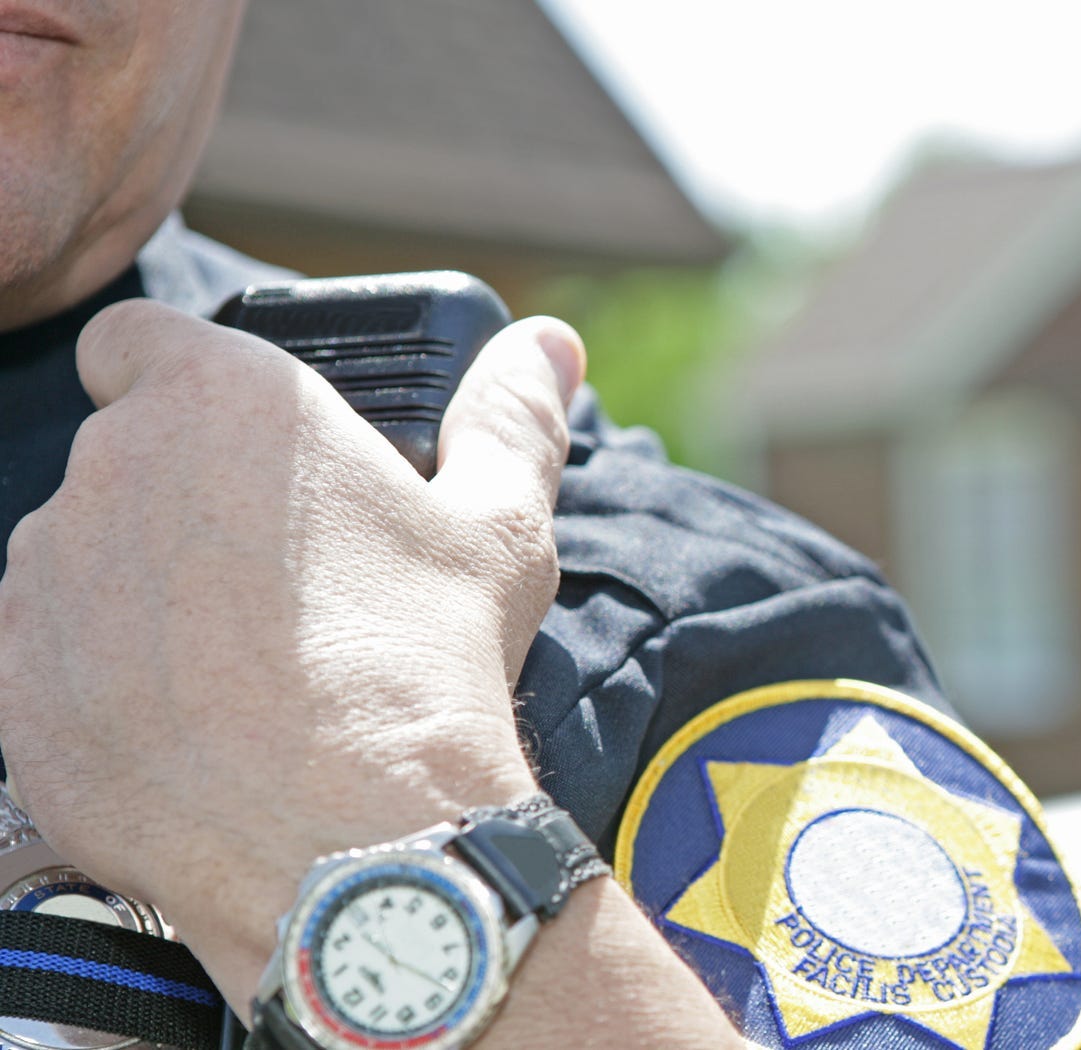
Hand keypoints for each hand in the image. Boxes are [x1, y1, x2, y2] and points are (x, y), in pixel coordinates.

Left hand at [0, 300, 584, 1003]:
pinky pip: (40, 661)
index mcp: (224, 400)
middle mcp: (109, 468)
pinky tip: (183, 730)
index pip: (132, 341)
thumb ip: (510, 419)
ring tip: (236, 667)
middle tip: (277, 579)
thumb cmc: (423, 663)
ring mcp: (44, 579)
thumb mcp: (496, 529)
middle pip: (118, 459)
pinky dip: (92, 682)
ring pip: (75, 561)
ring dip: (132, 592)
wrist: (344, 838)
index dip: (171, 378)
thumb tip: (548, 344)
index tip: (226, 440)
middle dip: (177, 503)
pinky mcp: (8, 684)